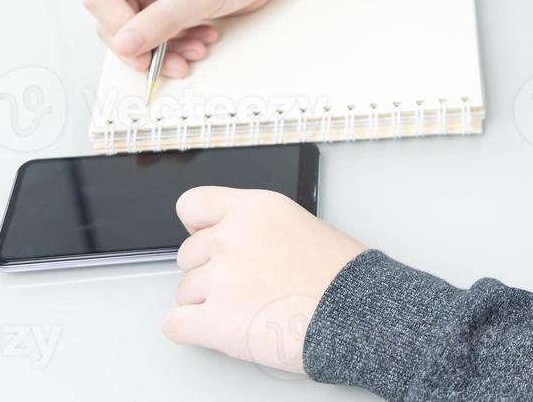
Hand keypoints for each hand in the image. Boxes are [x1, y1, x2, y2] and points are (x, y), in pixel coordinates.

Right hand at [82, 0, 314, 77]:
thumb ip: (165, 18)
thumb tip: (125, 44)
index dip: (115, 25)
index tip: (139, 47)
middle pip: (115, 20)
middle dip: (142, 46)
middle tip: (166, 62)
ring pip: (138, 35)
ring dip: (163, 51)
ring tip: (195, 53)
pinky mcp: (171, 10)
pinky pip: (159, 38)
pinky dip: (176, 48)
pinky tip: (201, 43)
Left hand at [163, 187, 365, 373]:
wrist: (356, 314)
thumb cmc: (339, 276)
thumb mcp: (299, 224)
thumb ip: (256, 226)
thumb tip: (223, 239)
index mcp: (253, 209)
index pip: (192, 204)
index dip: (198, 226)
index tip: (209, 238)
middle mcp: (231, 238)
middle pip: (187, 254)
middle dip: (209, 270)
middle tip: (246, 283)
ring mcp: (220, 279)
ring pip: (184, 290)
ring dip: (206, 302)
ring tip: (248, 307)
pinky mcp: (214, 321)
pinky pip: (175, 324)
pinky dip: (192, 329)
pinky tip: (219, 327)